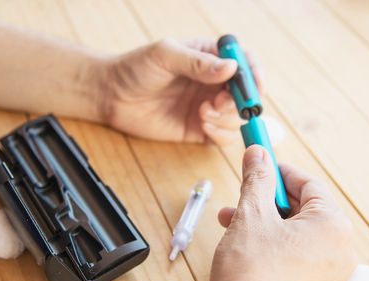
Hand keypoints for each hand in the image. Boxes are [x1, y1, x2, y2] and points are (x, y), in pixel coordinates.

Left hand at [97, 38, 262, 144]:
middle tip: (217, 102)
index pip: (244, 62)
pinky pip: (224, 137)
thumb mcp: (165, 56)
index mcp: (209, 58)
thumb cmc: (136, 68)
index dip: (254, 74)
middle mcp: (213, 83)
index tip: (255, 86)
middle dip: (238, 101)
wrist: (112, 96)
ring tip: (202, 114)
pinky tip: (203, 126)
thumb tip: (231, 67)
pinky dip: (220, 134)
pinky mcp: (200, 129)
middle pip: (245, 94)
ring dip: (226, 118)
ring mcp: (209, 107)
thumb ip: (197, 62)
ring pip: (237, 117)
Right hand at [194, 145, 356, 280]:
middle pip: (303, 207)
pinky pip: (295, 252)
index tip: (260, 161)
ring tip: (230, 220)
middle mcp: (339, 250)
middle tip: (242, 193)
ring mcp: (328, 273)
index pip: (309, 184)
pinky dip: (271, 242)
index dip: (280, 171)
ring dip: (263, 221)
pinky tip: (243, 242)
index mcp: (334, 227)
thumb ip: (256, 179)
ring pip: (295, 231)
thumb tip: (257, 154)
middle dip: (266, 199)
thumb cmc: (250, 273)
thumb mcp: (251, 215)